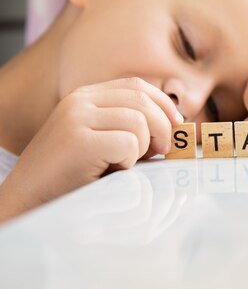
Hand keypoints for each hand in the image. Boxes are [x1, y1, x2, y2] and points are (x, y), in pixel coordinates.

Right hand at [0, 77, 181, 220]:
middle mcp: (79, 101)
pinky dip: (129, 161)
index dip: (163, 104)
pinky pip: (128, 143)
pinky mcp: (79, 140)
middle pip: (143, 101)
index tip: (176, 124)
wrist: (29, 202)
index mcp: (85, 97)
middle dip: (162, 128)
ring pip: (139, 122)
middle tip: (160, 153)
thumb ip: (130, 128)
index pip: (136, 85)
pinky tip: (110, 172)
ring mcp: (76, 118)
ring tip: (123, 165)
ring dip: (141, 149)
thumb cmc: (73, 179)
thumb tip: (175, 125)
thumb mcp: (103, 143)